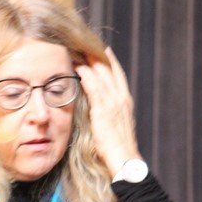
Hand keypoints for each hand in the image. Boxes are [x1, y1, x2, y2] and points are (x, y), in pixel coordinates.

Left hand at [75, 47, 141, 176]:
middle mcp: (121, 98)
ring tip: (76, 48)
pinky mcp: (104, 110)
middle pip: (108, 69)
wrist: (125, 161)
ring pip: (100, 74)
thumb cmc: (117, 150)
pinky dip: (86, 74)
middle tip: (83, 41)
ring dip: (88, 60)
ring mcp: (114, 103)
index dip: (109, 60)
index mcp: (125, 101)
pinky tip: (77, 66)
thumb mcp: (113, 126)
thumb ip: (106, 114)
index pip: (117, 74)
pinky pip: (94, 87)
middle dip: (96, 54)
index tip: (101, 49)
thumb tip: (95, 109)